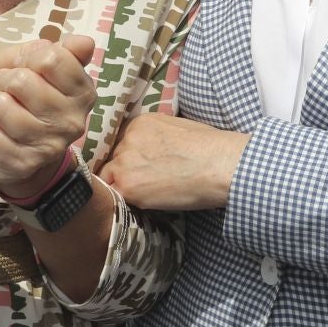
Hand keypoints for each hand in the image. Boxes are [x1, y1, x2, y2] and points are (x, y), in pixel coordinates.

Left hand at [0, 35, 97, 200]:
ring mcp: (51, 144)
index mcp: (81, 90)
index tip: (19, 65)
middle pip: (25, 81)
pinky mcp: (27, 163)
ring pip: (7, 109)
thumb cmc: (15, 101)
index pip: (53, 57)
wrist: (2, 152)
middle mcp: (74, 119)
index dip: (27, 56)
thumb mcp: (25, 69)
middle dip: (3, 78)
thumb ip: (49, 53)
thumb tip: (85, 42)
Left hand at [102, 113, 250, 212]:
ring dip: (122, 186)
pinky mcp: (127, 186)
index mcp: (140, 123)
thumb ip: (157, 137)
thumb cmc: (210, 148)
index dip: (129, 157)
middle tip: (145, 182)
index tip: (139, 167)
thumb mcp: (178, 129)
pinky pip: (113, 195)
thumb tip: (153, 151)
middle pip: (114, 158)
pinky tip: (139, 203)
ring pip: (109, 177)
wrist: (218, 165)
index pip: (122, 141)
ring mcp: (124, 162)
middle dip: (126, 171)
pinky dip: (122, 200)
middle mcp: (127, 139)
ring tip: (144, 195)